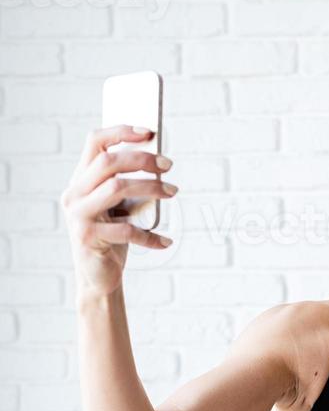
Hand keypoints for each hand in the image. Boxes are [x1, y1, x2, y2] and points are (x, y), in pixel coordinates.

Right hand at [60, 124, 176, 295]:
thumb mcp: (118, 209)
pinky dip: (150, 236)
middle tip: (168, 164)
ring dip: (150, 187)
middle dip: (142, 159)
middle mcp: (73, 194)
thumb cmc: (112, 240)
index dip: (120, 132)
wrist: (98, 279)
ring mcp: (78, 215)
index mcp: (79, 181)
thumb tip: (157, 161)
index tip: (149, 131)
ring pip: (116, 187)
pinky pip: (126, 230)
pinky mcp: (88, 238)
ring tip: (173, 192)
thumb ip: (127, 186)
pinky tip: (166, 241)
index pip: (94, 142)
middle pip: (109, 162)